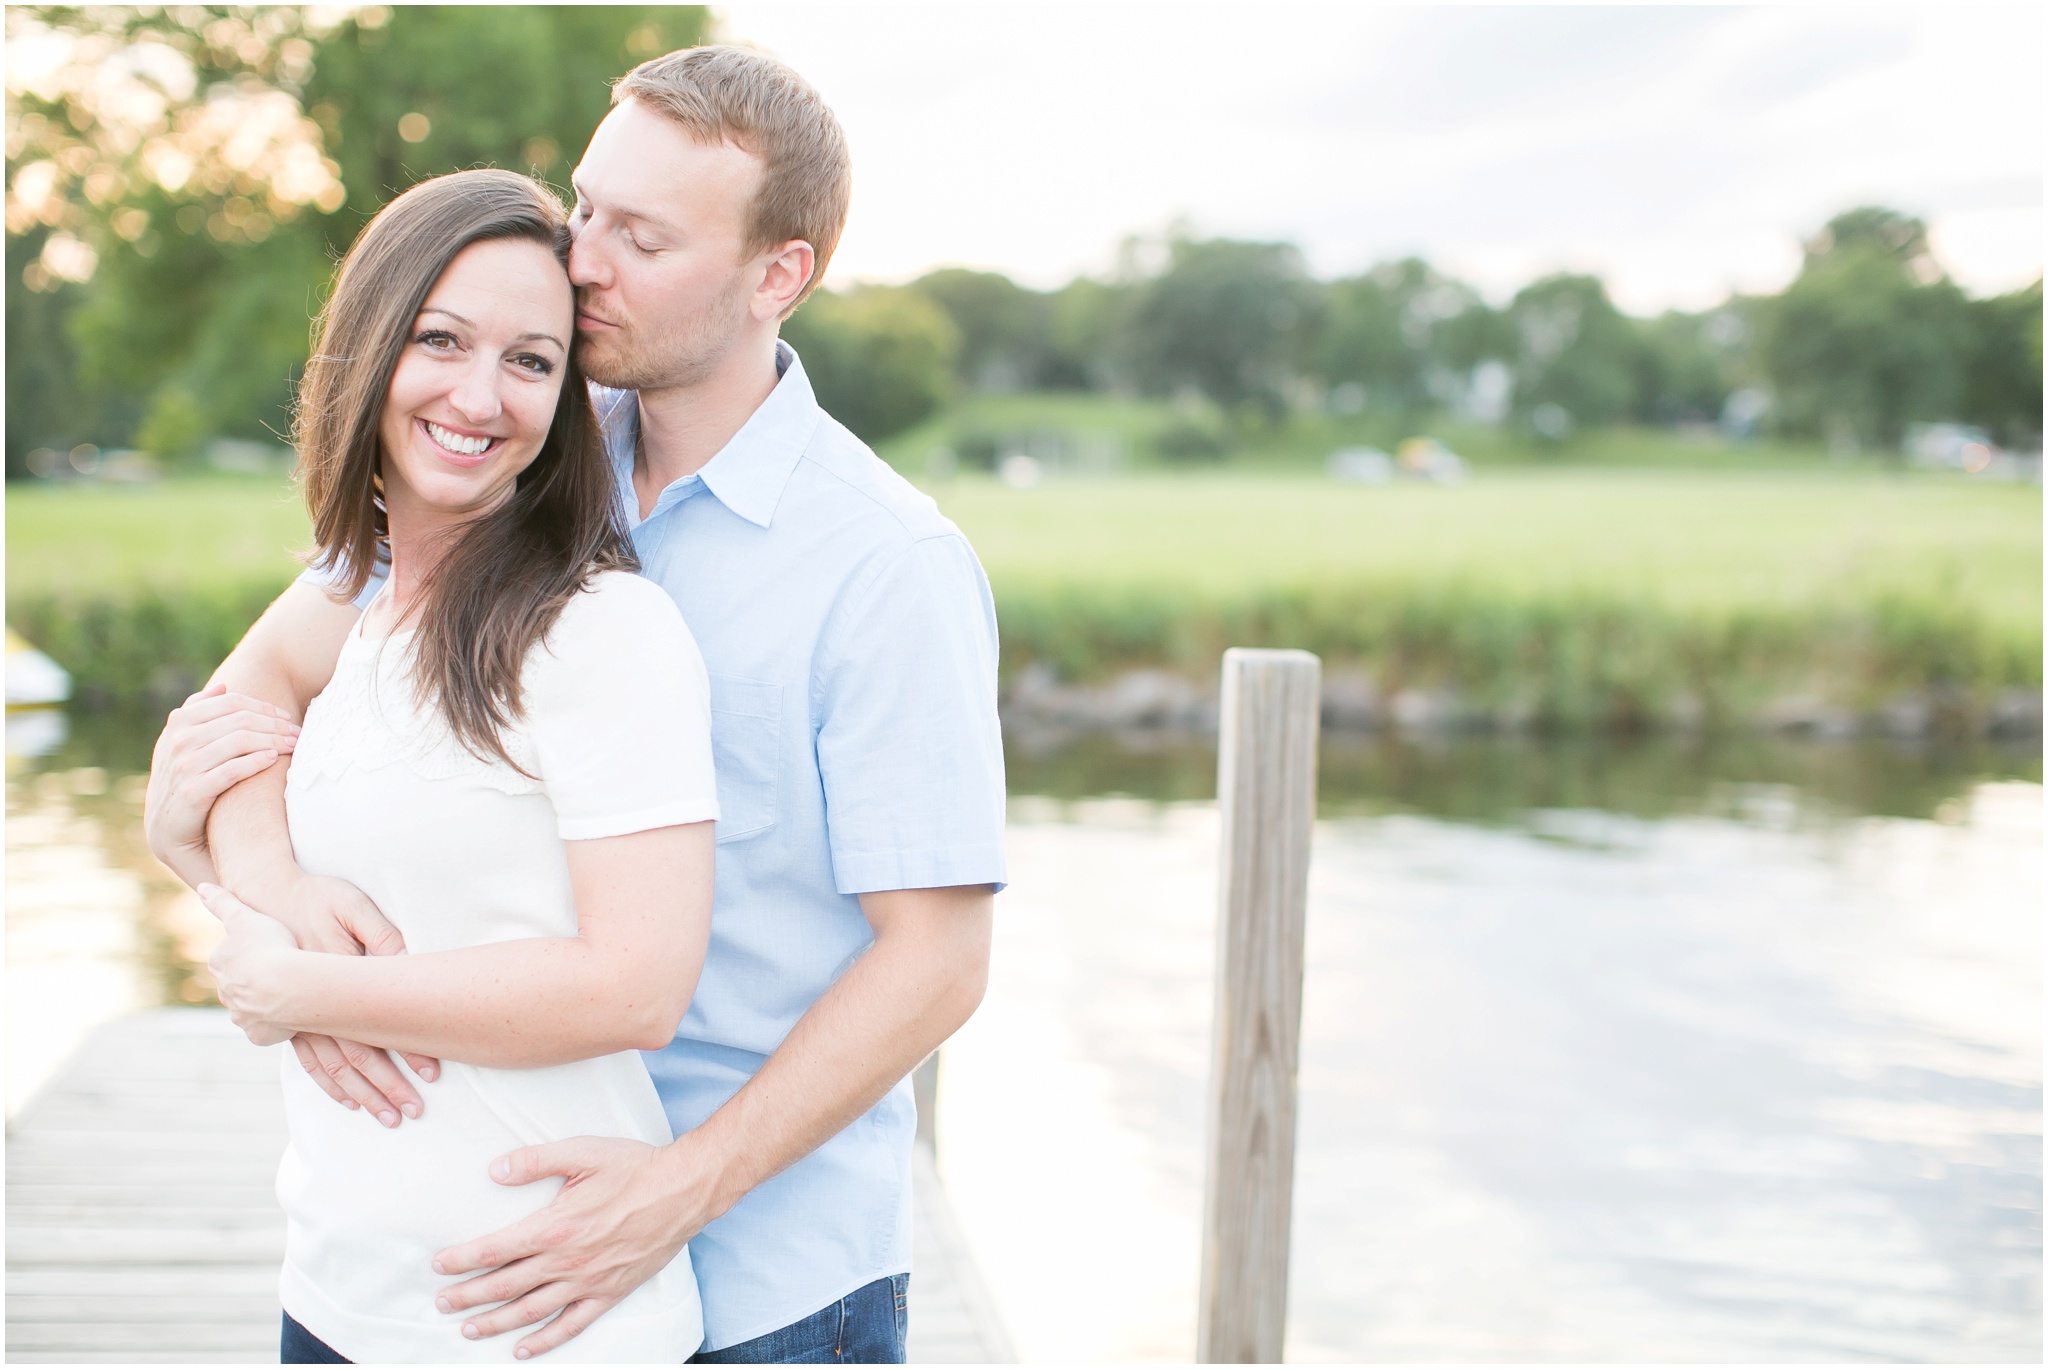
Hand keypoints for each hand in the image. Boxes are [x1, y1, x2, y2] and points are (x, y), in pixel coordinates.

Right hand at [145, 683, 298, 887]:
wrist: (168, 831)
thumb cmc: (188, 782)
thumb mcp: (186, 744)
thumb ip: (200, 714)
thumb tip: (223, 685)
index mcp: (178, 725)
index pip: (230, 703)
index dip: (263, 707)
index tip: (286, 716)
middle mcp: (177, 742)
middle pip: (239, 720)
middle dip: (275, 724)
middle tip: (298, 732)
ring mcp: (182, 767)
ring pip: (239, 740)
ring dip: (273, 740)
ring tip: (295, 745)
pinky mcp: (191, 792)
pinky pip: (231, 770)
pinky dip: (256, 761)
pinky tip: (274, 760)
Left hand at [198, 882, 305, 1046]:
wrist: (288, 985)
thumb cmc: (270, 947)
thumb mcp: (246, 916)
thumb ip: (223, 902)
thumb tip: (201, 887)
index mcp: (221, 963)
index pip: (232, 957)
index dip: (252, 952)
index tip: (271, 949)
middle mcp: (226, 992)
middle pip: (240, 985)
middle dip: (257, 981)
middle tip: (283, 971)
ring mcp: (242, 1015)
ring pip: (252, 1008)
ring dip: (267, 1003)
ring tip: (291, 993)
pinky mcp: (258, 1034)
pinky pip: (267, 1029)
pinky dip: (277, 1024)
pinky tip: (293, 1014)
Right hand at [264, 872, 442, 1123]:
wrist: (262, 897)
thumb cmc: (315, 897)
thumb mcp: (350, 904)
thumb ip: (380, 933)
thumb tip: (408, 961)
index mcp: (333, 978)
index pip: (375, 1026)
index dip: (405, 1051)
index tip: (432, 1074)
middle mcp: (311, 1005)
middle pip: (353, 1057)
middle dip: (385, 1087)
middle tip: (413, 1112)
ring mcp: (295, 1016)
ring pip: (332, 1067)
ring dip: (361, 1094)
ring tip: (386, 1117)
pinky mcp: (287, 1019)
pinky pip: (308, 1061)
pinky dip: (329, 1084)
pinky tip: (349, 1101)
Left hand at [432, 1136, 723, 1359]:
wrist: (684, 1189)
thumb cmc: (635, 1167)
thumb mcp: (583, 1151)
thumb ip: (536, 1161)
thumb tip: (495, 1171)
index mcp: (556, 1226)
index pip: (496, 1249)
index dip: (463, 1259)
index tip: (440, 1265)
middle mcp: (567, 1260)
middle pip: (505, 1285)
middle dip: (468, 1296)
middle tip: (441, 1303)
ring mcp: (588, 1281)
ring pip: (531, 1310)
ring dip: (496, 1323)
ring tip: (469, 1329)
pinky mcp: (609, 1293)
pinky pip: (571, 1325)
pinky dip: (544, 1341)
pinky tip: (523, 1349)